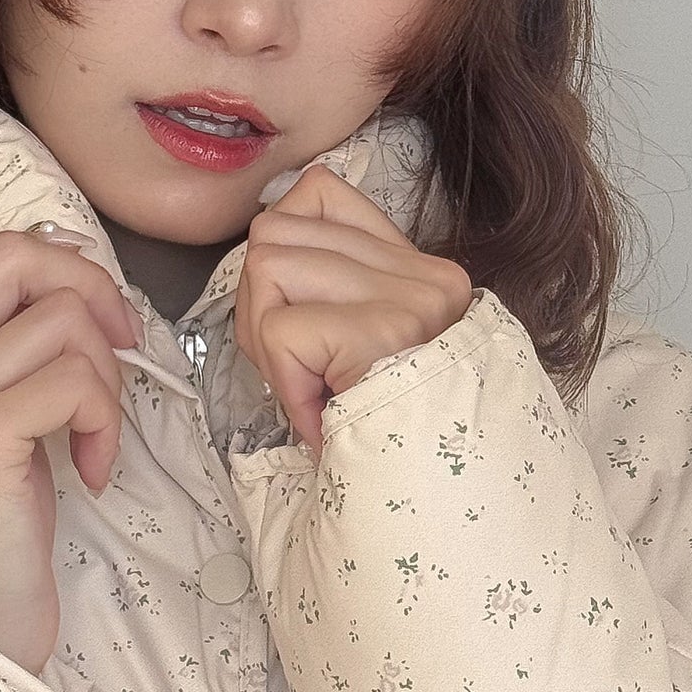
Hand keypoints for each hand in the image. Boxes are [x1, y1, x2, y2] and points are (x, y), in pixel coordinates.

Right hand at [0, 226, 142, 676]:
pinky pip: (75, 378)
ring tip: (96, 429)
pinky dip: (107, 418)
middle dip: (85, 291)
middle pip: (8, 258)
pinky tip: (93, 468)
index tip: (64, 306)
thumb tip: (62, 262)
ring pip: (58, 318)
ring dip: (105, 372)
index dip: (18, 256)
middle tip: (113, 348)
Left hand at [232, 164, 472, 460]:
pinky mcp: (385, 332)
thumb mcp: (358, 347)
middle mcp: (425, 274)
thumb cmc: (383, 432)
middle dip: (257, 303)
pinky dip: (283, 380)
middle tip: (296, 367)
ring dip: (266, 342)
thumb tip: (264, 254)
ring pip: (266, 267)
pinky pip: (280, 331)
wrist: (433, 500)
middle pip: (274, 230)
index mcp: (420, 267)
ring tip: (310, 387)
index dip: (281, 252)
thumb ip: (326, 290)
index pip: (317, 191)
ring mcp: (411, 300)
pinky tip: (320, 414)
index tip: (301, 320)